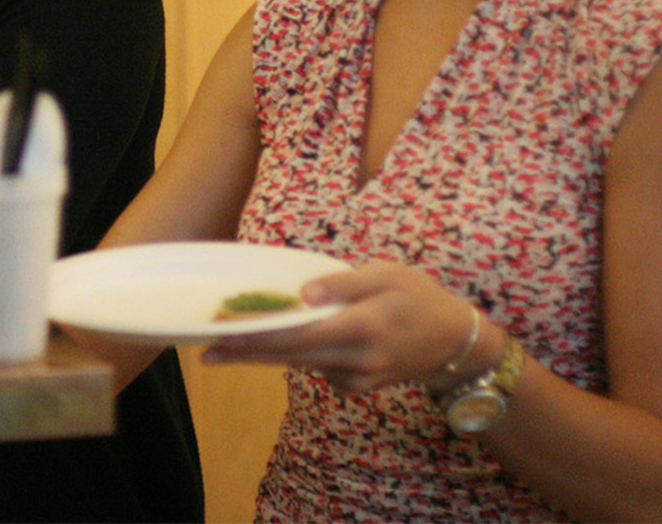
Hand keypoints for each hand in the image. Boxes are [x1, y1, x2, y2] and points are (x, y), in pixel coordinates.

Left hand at [202, 260, 481, 393]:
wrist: (458, 343)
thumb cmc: (419, 296)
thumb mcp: (387, 274)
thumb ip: (343, 283)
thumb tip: (303, 294)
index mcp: (362, 326)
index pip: (299, 333)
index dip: (259, 335)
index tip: (223, 333)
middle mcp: (357, 359)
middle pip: (290, 356)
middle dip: (245, 354)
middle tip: (204, 352)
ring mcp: (358, 378)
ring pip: (300, 365)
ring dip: (261, 357)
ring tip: (221, 349)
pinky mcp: (358, 387)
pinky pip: (318, 370)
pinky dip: (296, 357)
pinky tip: (277, 345)